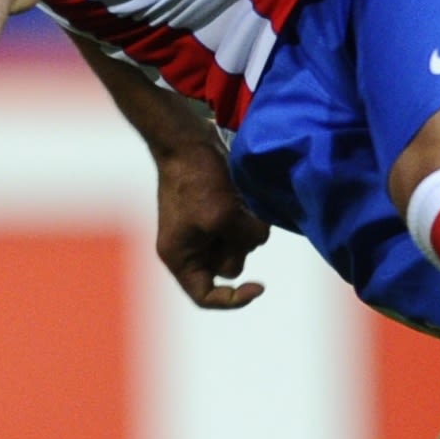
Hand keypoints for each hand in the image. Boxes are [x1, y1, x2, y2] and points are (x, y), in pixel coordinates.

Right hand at [154, 152, 270, 308]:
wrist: (186, 139)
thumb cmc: (195, 179)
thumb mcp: (223, 216)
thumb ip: (247, 238)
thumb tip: (260, 236)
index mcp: (179, 257)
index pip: (206, 296)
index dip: (234, 299)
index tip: (259, 286)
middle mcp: (190, 249)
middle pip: (229, 267)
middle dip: (240, 246)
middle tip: (237, 217)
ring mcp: (203, 230)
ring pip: (241, 245)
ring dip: (247, 228)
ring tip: (239, 201)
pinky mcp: (217, 212)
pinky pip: (243, 227)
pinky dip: (248, 217)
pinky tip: (242, 196)